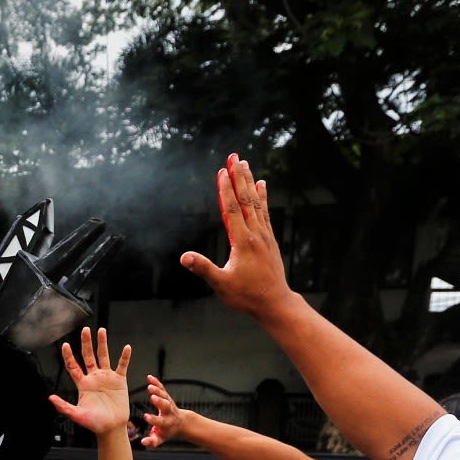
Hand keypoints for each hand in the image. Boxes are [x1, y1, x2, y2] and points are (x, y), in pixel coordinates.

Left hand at [50, 327, 132, 434]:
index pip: (73, 366)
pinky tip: (127, 348)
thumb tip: (50, 398)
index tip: (65, 344)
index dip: (68, 355)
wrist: (111, 428)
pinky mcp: (119, 381)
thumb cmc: (94, 424)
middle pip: (88, 356)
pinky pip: (122, 366)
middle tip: (85, 330)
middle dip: (86, 343)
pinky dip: (124, 357)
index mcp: (83, 384)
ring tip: (101, 331)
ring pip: (104, 356)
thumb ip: (64, 406)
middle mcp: (94, 378)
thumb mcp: (77, 415)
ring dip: (102, 344)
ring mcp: (106, 378)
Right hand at [140, 376, 186, 448]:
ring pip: (164, 395)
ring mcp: (168, 403)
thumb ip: (152, 442)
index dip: (153, 419)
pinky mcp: (166, 396)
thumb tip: (143, 442)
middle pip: (165, 406)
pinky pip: (162, 388)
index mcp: (166, 423)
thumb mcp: (160, 439)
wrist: (180, 422)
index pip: (160, 421)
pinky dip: (156, 382)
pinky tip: (149, 377)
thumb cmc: (167, 432)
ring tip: (150, 386)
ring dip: (157, 390)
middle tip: (152, 397)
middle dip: (159, 401)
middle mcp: (169, 412)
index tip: (146, 417)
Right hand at [180, 154, 291, 321]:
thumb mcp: (221, 284)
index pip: (232, 210)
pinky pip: (265, 212)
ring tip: (245, 164)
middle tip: (235, 156)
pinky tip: (262, 185)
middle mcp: (256, 234)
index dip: (225, 190)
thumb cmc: (247, 296)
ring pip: (256, 203)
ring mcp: (264, 235)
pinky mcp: (269, 239)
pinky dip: (262, 197)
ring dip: (249, 182)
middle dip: (239, 177)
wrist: (275, 303)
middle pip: (246, 199)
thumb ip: (204, 268)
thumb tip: (184, 257)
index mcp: (243, 242)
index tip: (221, 172)